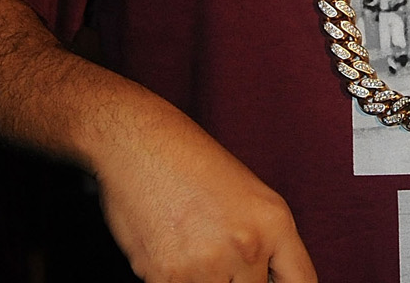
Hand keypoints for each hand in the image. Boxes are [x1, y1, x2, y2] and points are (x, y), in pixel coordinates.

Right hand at [87, 104, 316, 282]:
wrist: (136, 141)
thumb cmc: (187, 159)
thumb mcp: (247, 194)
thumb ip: (266, 242)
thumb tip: (265, 281)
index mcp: (274, 223)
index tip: (264, 282)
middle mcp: (247, 246)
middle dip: (231, 277)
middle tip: (208, 246)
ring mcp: (207, 265)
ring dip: (198, 277)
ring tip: (185, 241)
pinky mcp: (167, 277)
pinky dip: (168, 275)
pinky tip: (163, 242)